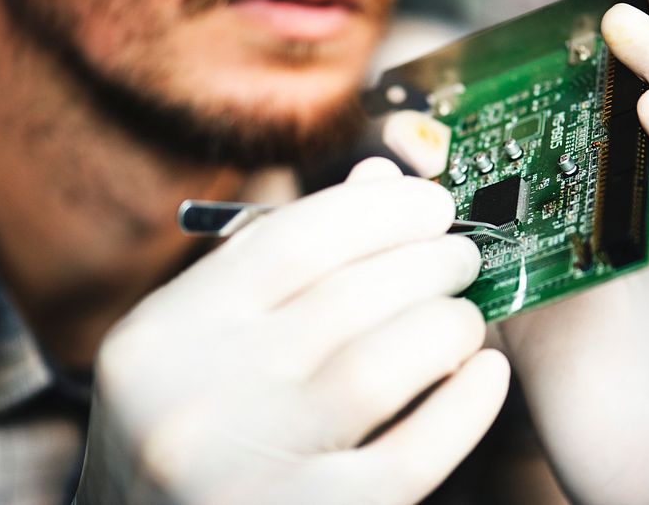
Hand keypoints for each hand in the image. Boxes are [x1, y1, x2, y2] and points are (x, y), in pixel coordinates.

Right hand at [75, 158, 509, 504]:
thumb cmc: (194, 441)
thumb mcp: (203, 349)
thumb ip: (282, 264)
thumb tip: (378, 180)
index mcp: (162, 335)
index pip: (289, 238)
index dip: (378, 209)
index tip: (430, 203)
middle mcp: (191, 396)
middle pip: (346, 295)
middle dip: (429, 262)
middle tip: (463, 257)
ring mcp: (244, 468)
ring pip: (382, 364)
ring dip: (448, 325)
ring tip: (467, 317)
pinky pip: (413, 452)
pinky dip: (466, 406)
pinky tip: (486, 375)